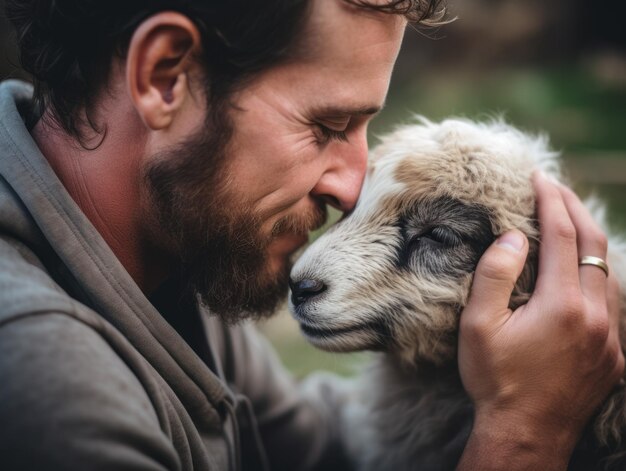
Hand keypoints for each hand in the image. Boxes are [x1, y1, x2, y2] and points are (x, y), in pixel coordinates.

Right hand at [457, 172, 623, 469]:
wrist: (526, 432)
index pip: (561, 235)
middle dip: (575, 209)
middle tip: (556, 186)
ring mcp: (610, 336)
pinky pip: (613, 300)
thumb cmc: (496, 379)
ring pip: (608, 271)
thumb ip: (495, 275)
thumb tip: (514, 236)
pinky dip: (598, 273)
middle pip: (593, 245)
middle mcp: (595, 315)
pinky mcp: (613, 354)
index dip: (551, 200)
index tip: (539, 176)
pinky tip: (583, 271)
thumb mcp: (479, 326)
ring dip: (589, 239)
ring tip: (569, 220)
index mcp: (562, 304)